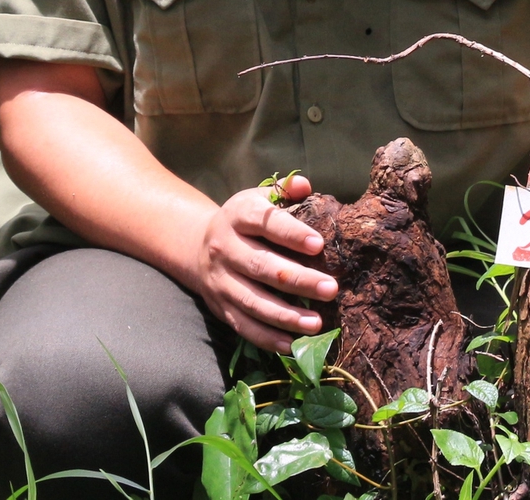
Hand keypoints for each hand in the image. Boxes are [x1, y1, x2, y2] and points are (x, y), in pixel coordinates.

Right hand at [182, 173, 337, 352]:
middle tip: (331, 288)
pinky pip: (244, 326)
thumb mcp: (258, 198)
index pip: (264, 222)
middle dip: (298, 280)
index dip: (291, 234)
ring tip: (317, 322)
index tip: (319, 245)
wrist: (199, 246)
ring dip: (286, 315)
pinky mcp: (221, 307)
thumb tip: (305, 185)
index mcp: (238, 216)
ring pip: (254, 301)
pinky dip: (268, 338)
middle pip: (262, 266)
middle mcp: (225, 248)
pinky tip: (292, 344)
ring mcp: (221, 281)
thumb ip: (283, 191)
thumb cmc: (244, 222)